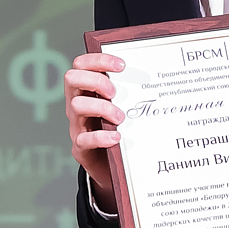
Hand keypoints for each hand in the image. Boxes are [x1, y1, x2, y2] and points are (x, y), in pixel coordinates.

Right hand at [63, 53, 124, 207]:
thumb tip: (156, 74)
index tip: (121, 65)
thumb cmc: (119, 128)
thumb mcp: (122, 107)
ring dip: (101, 108)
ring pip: (76, 106)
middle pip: (72, 79)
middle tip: (114, 92)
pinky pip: (83, 140)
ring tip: (120, 117)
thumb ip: (129, 92)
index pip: (81, 65)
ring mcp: (77, 126)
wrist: (111, 167)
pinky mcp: (81, 149)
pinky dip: (100, 137)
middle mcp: (77, 104)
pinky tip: (116, 137)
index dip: (98, 60)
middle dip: (96, 81)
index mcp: (86, 90)